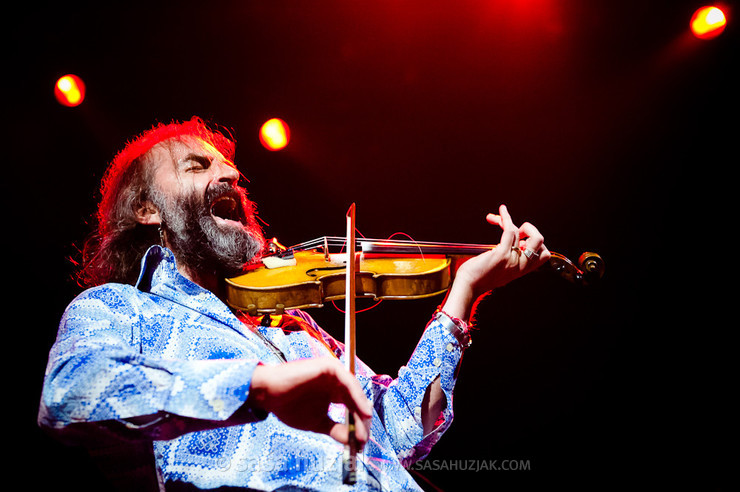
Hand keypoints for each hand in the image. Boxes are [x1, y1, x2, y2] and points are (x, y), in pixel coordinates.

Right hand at [247, 357, 372, 446]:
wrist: (268, 394)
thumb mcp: (317, 422)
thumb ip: (335, 429)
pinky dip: (357, 397)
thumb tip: (353, 442)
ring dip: (361, 411)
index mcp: (333, 391)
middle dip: (362, 421)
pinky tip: (361, 412)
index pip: (352, 407)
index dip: (359, 424)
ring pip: (355, 392)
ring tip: (363, 430)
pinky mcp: (329, 367)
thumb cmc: (288, 405)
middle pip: (357, 400)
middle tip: (363, 439)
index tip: (360, 443)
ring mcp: (333, 373)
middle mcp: (336, 381)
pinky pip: (348, 382)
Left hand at [442, 204, 550, 319]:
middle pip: (540, 242)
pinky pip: (509, 231)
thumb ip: (511, 260)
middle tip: (516, 229)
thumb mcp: (502, 271)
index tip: (521, 240)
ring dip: (508, 220)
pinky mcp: (501, 254)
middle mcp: (520, 265)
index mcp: (522, 270)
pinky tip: (499, 212)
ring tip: (498, 216)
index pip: (543, 254)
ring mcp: (511, 259)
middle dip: (531, 230)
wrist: (468, 287)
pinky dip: (505, 218)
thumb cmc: (479, 278)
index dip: (535, 243)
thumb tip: (514, 243)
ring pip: (520, 232)